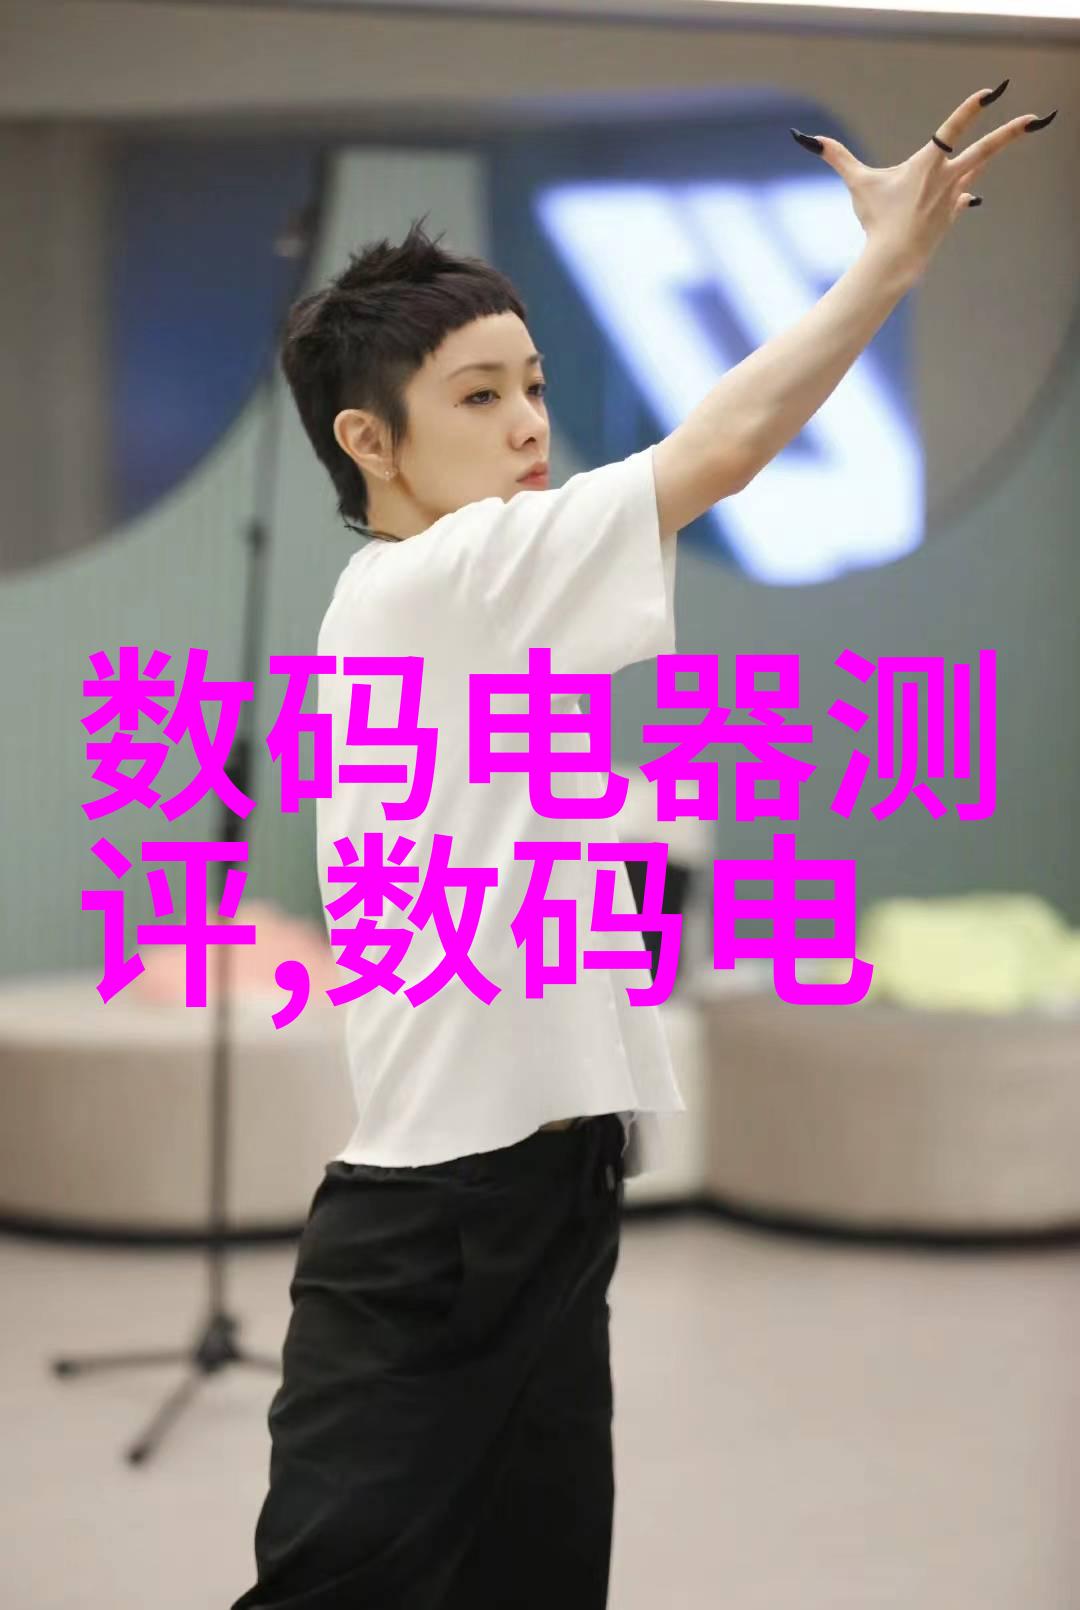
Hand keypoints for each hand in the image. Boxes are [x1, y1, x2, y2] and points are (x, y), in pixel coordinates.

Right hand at [791, 84, 1057, 278]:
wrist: (895, 260)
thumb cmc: (876, 220)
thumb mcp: (857, 184)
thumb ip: (837, 157)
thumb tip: (805, 138)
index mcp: (927, 164)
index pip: (953, 129)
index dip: (971, 108)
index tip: (990, 92)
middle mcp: (947, 178)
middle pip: (986, 149)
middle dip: (1011, 132)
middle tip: (1036, 118)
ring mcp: (954, 196)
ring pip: (977, 167)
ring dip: (989, 153)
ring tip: (1011, 135)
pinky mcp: (953, 213)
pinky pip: (963, 196)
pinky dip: (962, 192)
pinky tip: (966, 193)